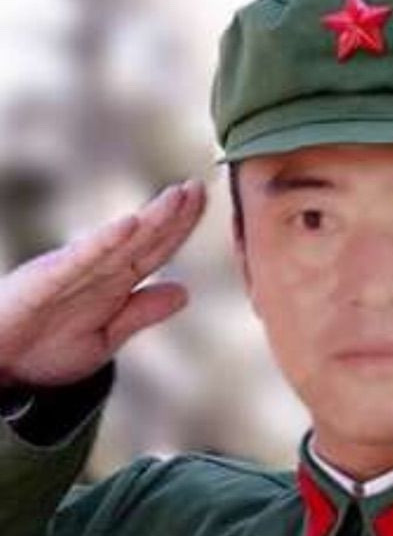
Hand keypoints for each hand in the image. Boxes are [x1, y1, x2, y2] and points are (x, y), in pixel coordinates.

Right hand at [0, 179, 206, 387]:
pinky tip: (130, 225)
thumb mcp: (107, 337)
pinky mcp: (45, 281)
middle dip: (173, 212)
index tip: (203, 199)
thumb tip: (186, 291)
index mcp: (113, 282)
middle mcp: (96, 270)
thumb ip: (142, 312)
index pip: (155, 249)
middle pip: (143, 238)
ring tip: (177, 196)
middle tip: (200, 186)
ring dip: (150, 218)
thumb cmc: (45, 350)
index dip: (180, 226)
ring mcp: (72, 272)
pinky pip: (81, 259)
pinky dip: (106, 242)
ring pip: (119, 241)